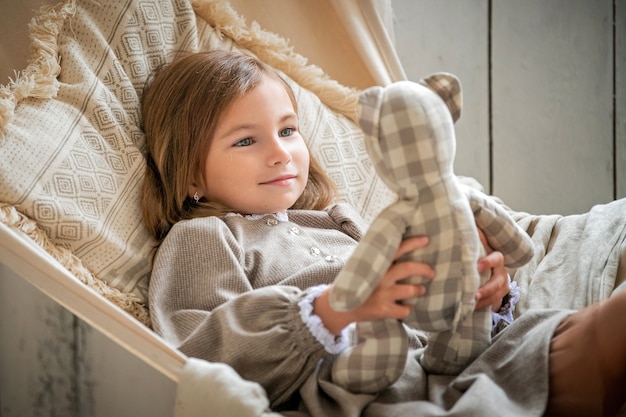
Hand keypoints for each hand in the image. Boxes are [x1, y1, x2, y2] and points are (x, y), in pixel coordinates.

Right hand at [314, 236, 434, 334]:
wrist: (340, 307)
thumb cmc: (357, 284)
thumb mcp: (364, 267)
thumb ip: (380, 260)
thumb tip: (402, 248)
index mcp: (377, 264)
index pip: (397, 249)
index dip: (412, 243)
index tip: (426, 239)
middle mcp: (380, 277)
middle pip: (408, 268)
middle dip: (424, 269)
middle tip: (432, 272)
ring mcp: (382, 294)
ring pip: (410, 290)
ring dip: (419, 290)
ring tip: (421, 290)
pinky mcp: (383, 310)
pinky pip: (404, 310)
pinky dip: (407, 309)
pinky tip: (404, 308)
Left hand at [475, 228, 508, 310]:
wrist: (485, 268)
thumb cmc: (477, 253)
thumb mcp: (476, 244)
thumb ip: (472, 235)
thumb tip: (459, 216)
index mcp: (494, 257)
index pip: (497, 258)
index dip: (488, 262)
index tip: (477, 266)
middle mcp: (500, 271)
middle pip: (499, 281)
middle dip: (487, 287)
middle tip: (474, 293)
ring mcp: (501, 285)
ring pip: (497, 294)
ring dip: (485, 299)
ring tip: (472, 303)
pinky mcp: (497, 296)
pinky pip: (493, 303)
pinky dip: (483, 306)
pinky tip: (471, 308)